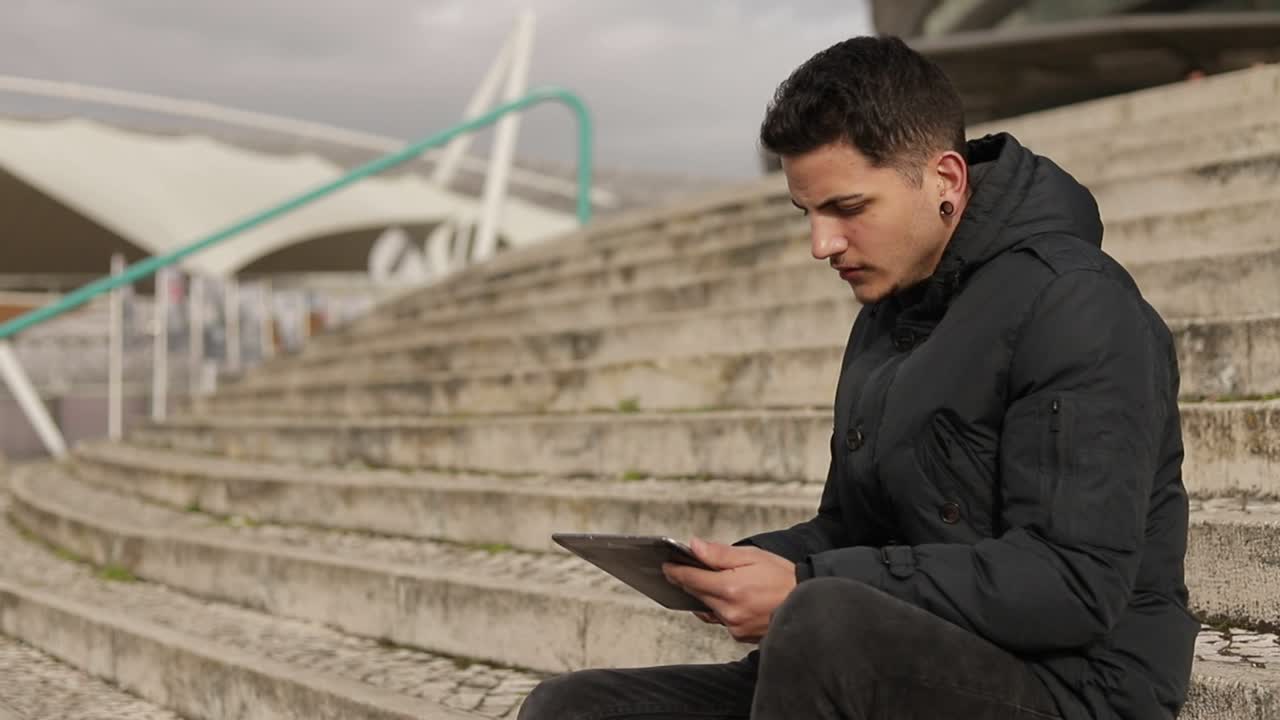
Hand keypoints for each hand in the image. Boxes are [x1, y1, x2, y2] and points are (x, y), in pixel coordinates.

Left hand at [663, 537, 796, 643]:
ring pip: (707, 609)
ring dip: (705, 596)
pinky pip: (721, 620)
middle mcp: (729, 611)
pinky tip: (732, 598)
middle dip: (689, 582)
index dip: (675, 572)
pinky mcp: (740, 635)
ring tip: (713, 582)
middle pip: (696, 595)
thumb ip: (720, 553)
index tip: (666, 566)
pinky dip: (721, 608)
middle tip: (683, 569)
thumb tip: (694, 546)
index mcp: (730, 588)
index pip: (691, 580)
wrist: (808, 602)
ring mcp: (734, 626)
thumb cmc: (783, 577)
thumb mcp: (753, 556)